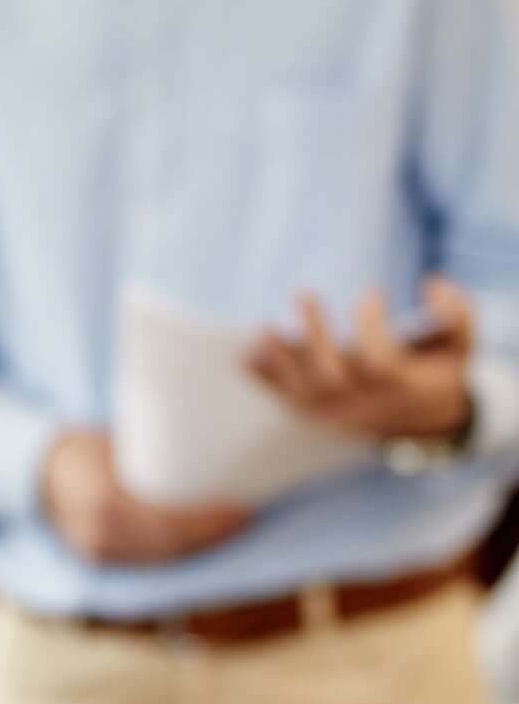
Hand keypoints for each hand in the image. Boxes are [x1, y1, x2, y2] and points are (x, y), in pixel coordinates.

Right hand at [43, 429, 252, 565]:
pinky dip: (180, 551)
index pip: (169, 524)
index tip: (242, 508)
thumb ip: (155, 454)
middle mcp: (100, 536)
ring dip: (201, 546)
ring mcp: (98, 553)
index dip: (209, 522)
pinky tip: (203, 540)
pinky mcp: (100, 560)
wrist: (37, 472)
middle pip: (171, 545)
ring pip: (163, 557)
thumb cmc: (84, 448)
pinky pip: (149, 560)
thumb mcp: (117, 444)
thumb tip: (213, 448)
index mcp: (104, 503)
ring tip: (232, 528)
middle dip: (213, 535)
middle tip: (246, 517)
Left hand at [245, 279, 474, 442]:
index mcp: (399, 386)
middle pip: (331, 376)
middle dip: (314, 334)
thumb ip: (457, 313)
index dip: (373, 326)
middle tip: (303, 291)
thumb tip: (433, 281)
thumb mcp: (460, 345)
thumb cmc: (437, 371)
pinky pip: (285, 401)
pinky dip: (263, 381)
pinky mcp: (316, 417)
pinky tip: (244, 357)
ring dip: (279, 359)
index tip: (373, 293)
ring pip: (302, 392)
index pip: (379, 362)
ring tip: (263, 328)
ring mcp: (336, 414)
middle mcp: (363, 404)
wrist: (422, 422)